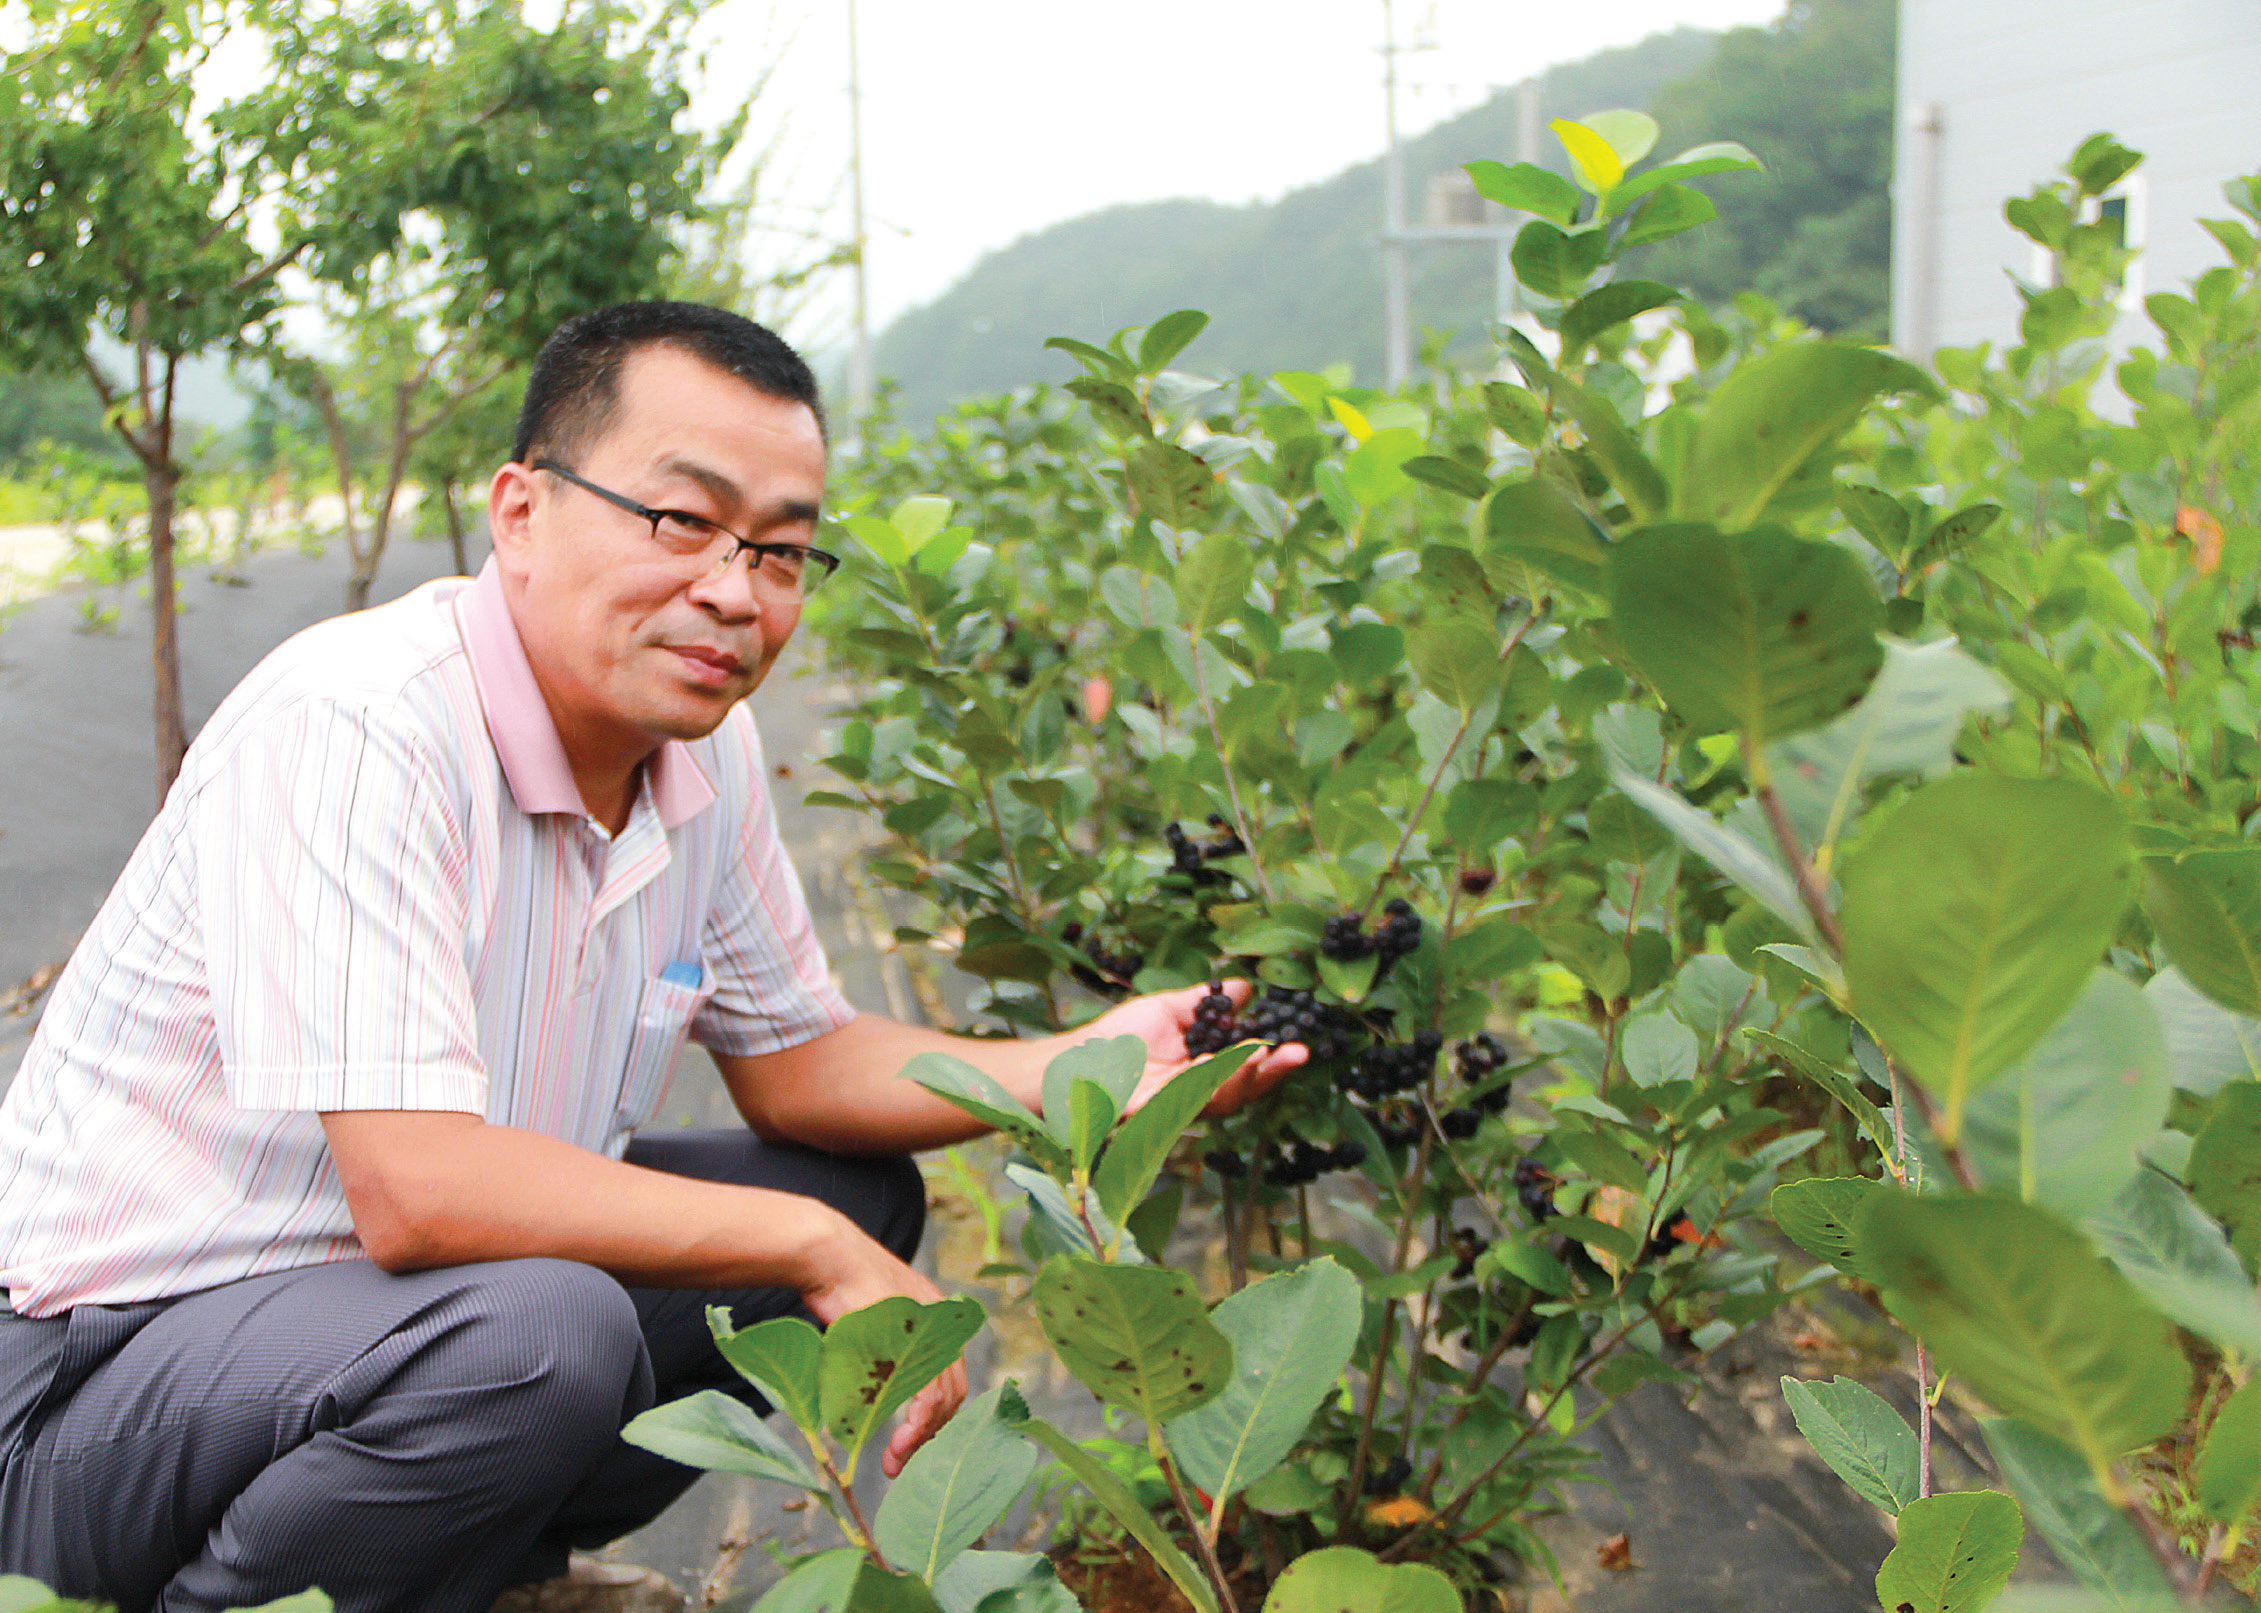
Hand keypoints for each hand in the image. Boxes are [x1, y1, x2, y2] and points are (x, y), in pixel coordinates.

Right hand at [799, 1215, 969, 1477]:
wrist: (827, 1255)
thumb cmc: (834, 1291)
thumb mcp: (865, 1333)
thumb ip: (877, 1365)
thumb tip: (864, 1408)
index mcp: (936, 1320)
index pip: (949, 1379)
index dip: (934, 1419)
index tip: (910, 1447)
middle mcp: (941, 1324)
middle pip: (953, 1393)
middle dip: (930, 1436)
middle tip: (904, 1464)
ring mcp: (931, 1330)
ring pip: (944, 1398)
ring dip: (921, 1438)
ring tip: (896, 1462)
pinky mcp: (916, 1339)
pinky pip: (928, 1392)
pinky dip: (917, 1424)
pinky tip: (899, 1443)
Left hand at [1070, 980, 1305, 1117]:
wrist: (1080, 1058)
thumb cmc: (1120, 1036)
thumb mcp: (1170, 1009)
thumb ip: (1206, 1001)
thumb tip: (1246, 986)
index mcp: (1205, 1067)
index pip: (1247, 1066)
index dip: (1272, 1057)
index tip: (1298, 1041)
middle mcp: (1199, 1089)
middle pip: (1246, 1087)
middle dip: (1274, 1071)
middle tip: (1299, 1053)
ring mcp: (1181, 1101)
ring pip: (1224, 1095)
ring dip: (1247, 1074)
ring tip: (1263, 1051)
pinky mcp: (1160, 1107)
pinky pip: (1192, 1096)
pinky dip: (1212, 1079)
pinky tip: (1225, 1062)